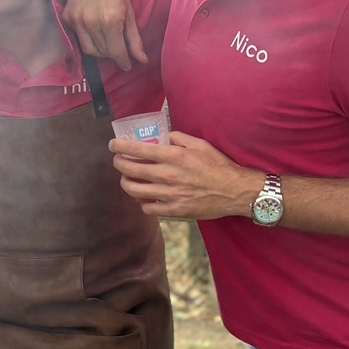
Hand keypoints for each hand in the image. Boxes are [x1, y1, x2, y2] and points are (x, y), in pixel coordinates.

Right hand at [64, 0, 145, 70]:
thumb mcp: (130, 12)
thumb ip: (135, 38)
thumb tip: (142, 60)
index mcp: (110, 20)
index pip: (116, 51)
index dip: (123, 61)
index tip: (127, 65)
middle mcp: (91, 22)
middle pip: (103, 52)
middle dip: (113, 54)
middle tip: (118, 50)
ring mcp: (76, 19)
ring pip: (88, 49)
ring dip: (99, 51)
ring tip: (107, 43)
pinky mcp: (67, 16)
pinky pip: (77, 38)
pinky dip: (86, 39)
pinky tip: (94, 33)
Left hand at [110, 131, 259, 219]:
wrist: (235, 191)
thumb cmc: (219, 165)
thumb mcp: (200, 144)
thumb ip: (178, 138)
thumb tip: (163, 137)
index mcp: (173, 156)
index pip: (137, 150)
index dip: (120, 147)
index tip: (113, 145)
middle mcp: (168, 175)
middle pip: (129, 170)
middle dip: (118, 164)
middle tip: (118, 161)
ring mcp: (170, 195)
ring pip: (134, 190)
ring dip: (126, 183)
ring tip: (127, 178)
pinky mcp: (174, 210)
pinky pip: (148, 208)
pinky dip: (142, 202)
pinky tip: (144, 196)